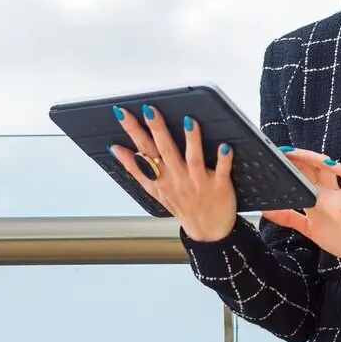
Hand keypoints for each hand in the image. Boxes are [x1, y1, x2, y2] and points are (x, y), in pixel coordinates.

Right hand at [109, 104, 237, 242]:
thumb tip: (115, 149)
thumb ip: (135, 169)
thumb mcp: (153, 190)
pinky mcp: (219, 185)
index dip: (133, 132)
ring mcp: (198, 181)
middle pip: (165, 151)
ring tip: (188, 121)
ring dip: (191, 141)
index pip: (143, 150)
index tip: (123, 114)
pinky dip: (223, 160)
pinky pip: (222, 171)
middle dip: (157, 130)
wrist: (208, 230)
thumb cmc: (181, 206)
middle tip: (149, 110)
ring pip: (193, 159)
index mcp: (161, 177)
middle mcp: (178, 177)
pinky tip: (225, 147)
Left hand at [262, 148, 340, 259]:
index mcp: (316, 196)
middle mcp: (326, 192)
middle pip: (312, 168)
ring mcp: (337, 195)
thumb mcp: (306, 227)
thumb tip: (266, 211)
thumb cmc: (337, 236)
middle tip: (282, 151)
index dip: (291, 165)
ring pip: (327, 168)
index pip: (302, 175)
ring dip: (313, 158)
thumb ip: (288, 218)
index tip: (276, 159)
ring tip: (297, 154)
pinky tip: (329, 164)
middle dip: (297, 158)